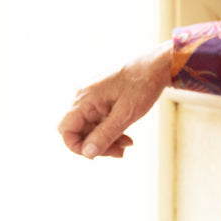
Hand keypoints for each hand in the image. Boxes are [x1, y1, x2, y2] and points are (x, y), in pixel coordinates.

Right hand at [57, 41, 172, 159]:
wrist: (156, 67)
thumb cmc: (141, 86)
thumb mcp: (126, 115)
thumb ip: (105, 134)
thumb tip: (88, 153)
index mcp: (84, 99)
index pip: (65, 129)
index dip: (77, 146)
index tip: (96, 154)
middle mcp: (83, 97)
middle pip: (79, 131)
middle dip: (97, 145)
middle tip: (120, 152)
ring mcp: (91, 98)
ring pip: (90, 128)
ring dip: (106, 140)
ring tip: (127, 145)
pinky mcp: (100, 99)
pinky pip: (98, 120)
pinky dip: (110, 131)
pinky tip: (126, 137)